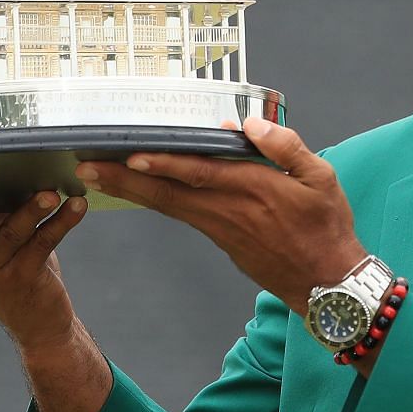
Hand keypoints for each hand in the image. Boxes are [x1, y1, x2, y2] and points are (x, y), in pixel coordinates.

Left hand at [78, 117, 366, 311]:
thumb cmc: (328, 228)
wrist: (328, 286)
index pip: (198, 174)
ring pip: (167, 205)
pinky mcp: (221, 240)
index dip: (162, 165)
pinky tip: (137, 190)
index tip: (128, 156)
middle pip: (166, 193)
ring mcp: (220, 229)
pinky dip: (154, 200)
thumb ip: (286, 148)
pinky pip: (180, 214)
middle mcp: (227, 211)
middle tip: (84, 168)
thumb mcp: (322, 180)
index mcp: (253, 190)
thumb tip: (249, 125)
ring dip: (130, 190)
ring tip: (96, 175)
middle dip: (123, 179)